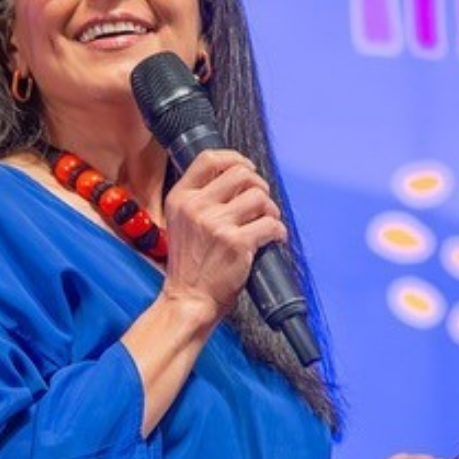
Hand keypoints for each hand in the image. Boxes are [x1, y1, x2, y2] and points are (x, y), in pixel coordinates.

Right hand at [158, 149, 284, 325]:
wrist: (188, 299)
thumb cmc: (189, 265)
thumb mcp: (181, 223)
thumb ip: (199, 200)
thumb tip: (238, 181)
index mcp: (180, 198)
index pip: (209, 158)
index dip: (235, 159)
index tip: (247, 169)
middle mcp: (196, 207)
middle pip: (241, 173)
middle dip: (259, 185)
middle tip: (261, 203)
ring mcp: (216, 224)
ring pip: (259, 197)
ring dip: (270, 209)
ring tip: (266, 223)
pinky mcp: (237, 243)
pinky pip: (271, 224)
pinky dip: (278, 231)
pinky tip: (274, 239)